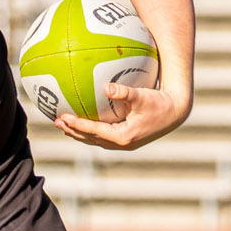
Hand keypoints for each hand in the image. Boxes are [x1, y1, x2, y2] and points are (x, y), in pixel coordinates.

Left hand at [55, 82, 190, 150]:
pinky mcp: (125, 139)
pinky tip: (81, 118)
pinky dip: (89, 129)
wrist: (175, 113)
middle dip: (72, 130)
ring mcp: (122, 144)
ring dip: (78, 132)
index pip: (94, 131)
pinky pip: (101, 135)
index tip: (62, 118)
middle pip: (90, 139)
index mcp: (123, 136)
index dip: (77, 125)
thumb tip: (106, 87)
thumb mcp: (142, 96)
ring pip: (94, 139)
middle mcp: (121, 143)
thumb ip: (124, 92)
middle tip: (56, 121)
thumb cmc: (159, 102)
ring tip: (63, 123)